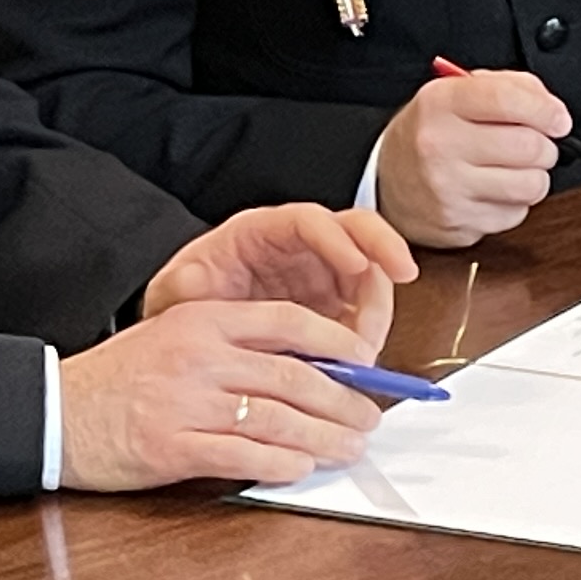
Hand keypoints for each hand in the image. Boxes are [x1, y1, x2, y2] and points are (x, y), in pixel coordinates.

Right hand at [57, 297, 402, 490]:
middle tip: (369, 417)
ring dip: (325, 438)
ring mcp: (187, 403)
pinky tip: (301, 469)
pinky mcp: (174, 448)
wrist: (52, 412)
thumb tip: (304, 364)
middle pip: (295, 376)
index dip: (337, 342)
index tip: (366, 362)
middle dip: (344, 401)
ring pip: (279, 419)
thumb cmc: (116, 378)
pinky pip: (244, 457)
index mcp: (203, 321)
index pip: (288, 321)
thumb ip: (231, 343)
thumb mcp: (173, 336)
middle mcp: (200, 357)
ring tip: (349, 448)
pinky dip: (281, 465)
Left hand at [142, 201, 414, 355]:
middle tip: (405, 273)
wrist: (192, 333)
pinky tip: (360, 359)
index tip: (355, 261)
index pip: (311, 220)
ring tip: (367, 343)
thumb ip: (183, 286)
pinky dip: (370, 333)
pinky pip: (365, 314)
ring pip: (371, 275)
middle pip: (358, 232)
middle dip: (386, 247)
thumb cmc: (190, 300)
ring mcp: (324, 278)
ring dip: (380, 303)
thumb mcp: (175, 292)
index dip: (338, 238)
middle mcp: (303, 248)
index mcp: (264, 232)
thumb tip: (193, 280)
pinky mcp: (336, 309)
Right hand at [372, 67, 570, 245]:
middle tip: (536, 145)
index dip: (547, 110)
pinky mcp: (457, 224)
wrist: (384, 179)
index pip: (508, 100)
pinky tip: (494, 191)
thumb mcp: (457, 93)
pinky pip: (515, 215)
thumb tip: (552, 111)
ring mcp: (447, 190)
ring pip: (531, 185)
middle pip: (529, 146)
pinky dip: (515, 203)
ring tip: (516, 168)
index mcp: (440, 105)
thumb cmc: (431, 133)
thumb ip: (509, 88)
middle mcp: (439, 147)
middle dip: (546, 146)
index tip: (558, 119)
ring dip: (535, 176)